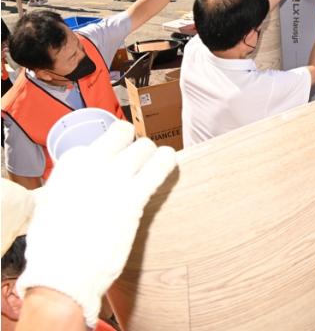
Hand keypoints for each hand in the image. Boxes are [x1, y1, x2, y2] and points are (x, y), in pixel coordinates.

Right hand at [17, 121, 175, 327]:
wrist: (63, 275)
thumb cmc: (55, 249)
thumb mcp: (51, 207)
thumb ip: (69, 190)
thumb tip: (82, 189)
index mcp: (68, 168)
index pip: (94, 144)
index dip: (105, 155)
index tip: (110, 165)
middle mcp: (90, 166)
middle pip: (122, 134)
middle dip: (132, 144)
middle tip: (136, 160)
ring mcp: (114, 178)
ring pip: (143, 146)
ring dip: (151, 154)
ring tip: (154, 162)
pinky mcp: (134, 196)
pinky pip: (159, 166)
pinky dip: (166, 161)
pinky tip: (169, 162)